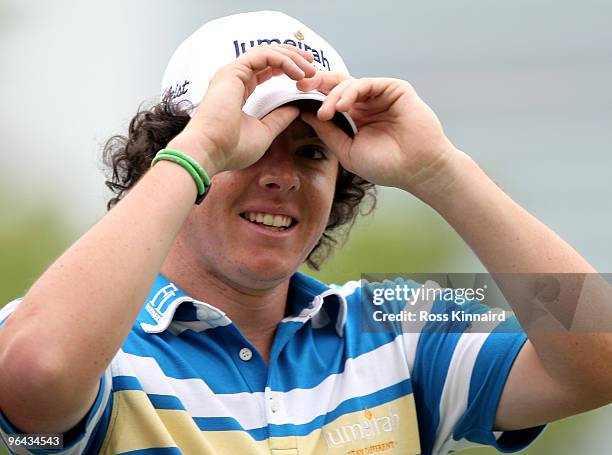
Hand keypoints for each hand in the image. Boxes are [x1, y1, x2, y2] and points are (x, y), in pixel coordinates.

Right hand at [168, 45, 316, 174]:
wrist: (210, 151)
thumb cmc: (231, 148)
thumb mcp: (264, 132)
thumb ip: (279, 119)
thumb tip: (295, 109)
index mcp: (239, 91)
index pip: (265, 70)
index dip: (287, 68)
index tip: (307, 75)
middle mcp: (234, 79)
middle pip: (267, 57)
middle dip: (292, 57)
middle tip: (312, 65)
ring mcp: (232, 73)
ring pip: (266, 53)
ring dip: (291, 58)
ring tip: (310, 70)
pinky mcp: (234, 71)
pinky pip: (263, 56)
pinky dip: (283, 61)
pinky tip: (298, 74)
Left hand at [297, 73, 460, 196]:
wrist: (417, 169)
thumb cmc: (385, 165)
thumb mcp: (347, 151)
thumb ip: (327, 132)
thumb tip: (303, 113)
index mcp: (354, 117)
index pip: (329, 99)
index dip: (312, 96)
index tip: (292, 98)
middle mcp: (366, 103)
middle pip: (336, 85)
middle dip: (317, 84)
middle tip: (299, 87)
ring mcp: (380, 95)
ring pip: (349, 84)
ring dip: (333, 95)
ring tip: (325, 112)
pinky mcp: (394, 89)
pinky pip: (367, 84)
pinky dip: (351, 92)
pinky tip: (341, 106)